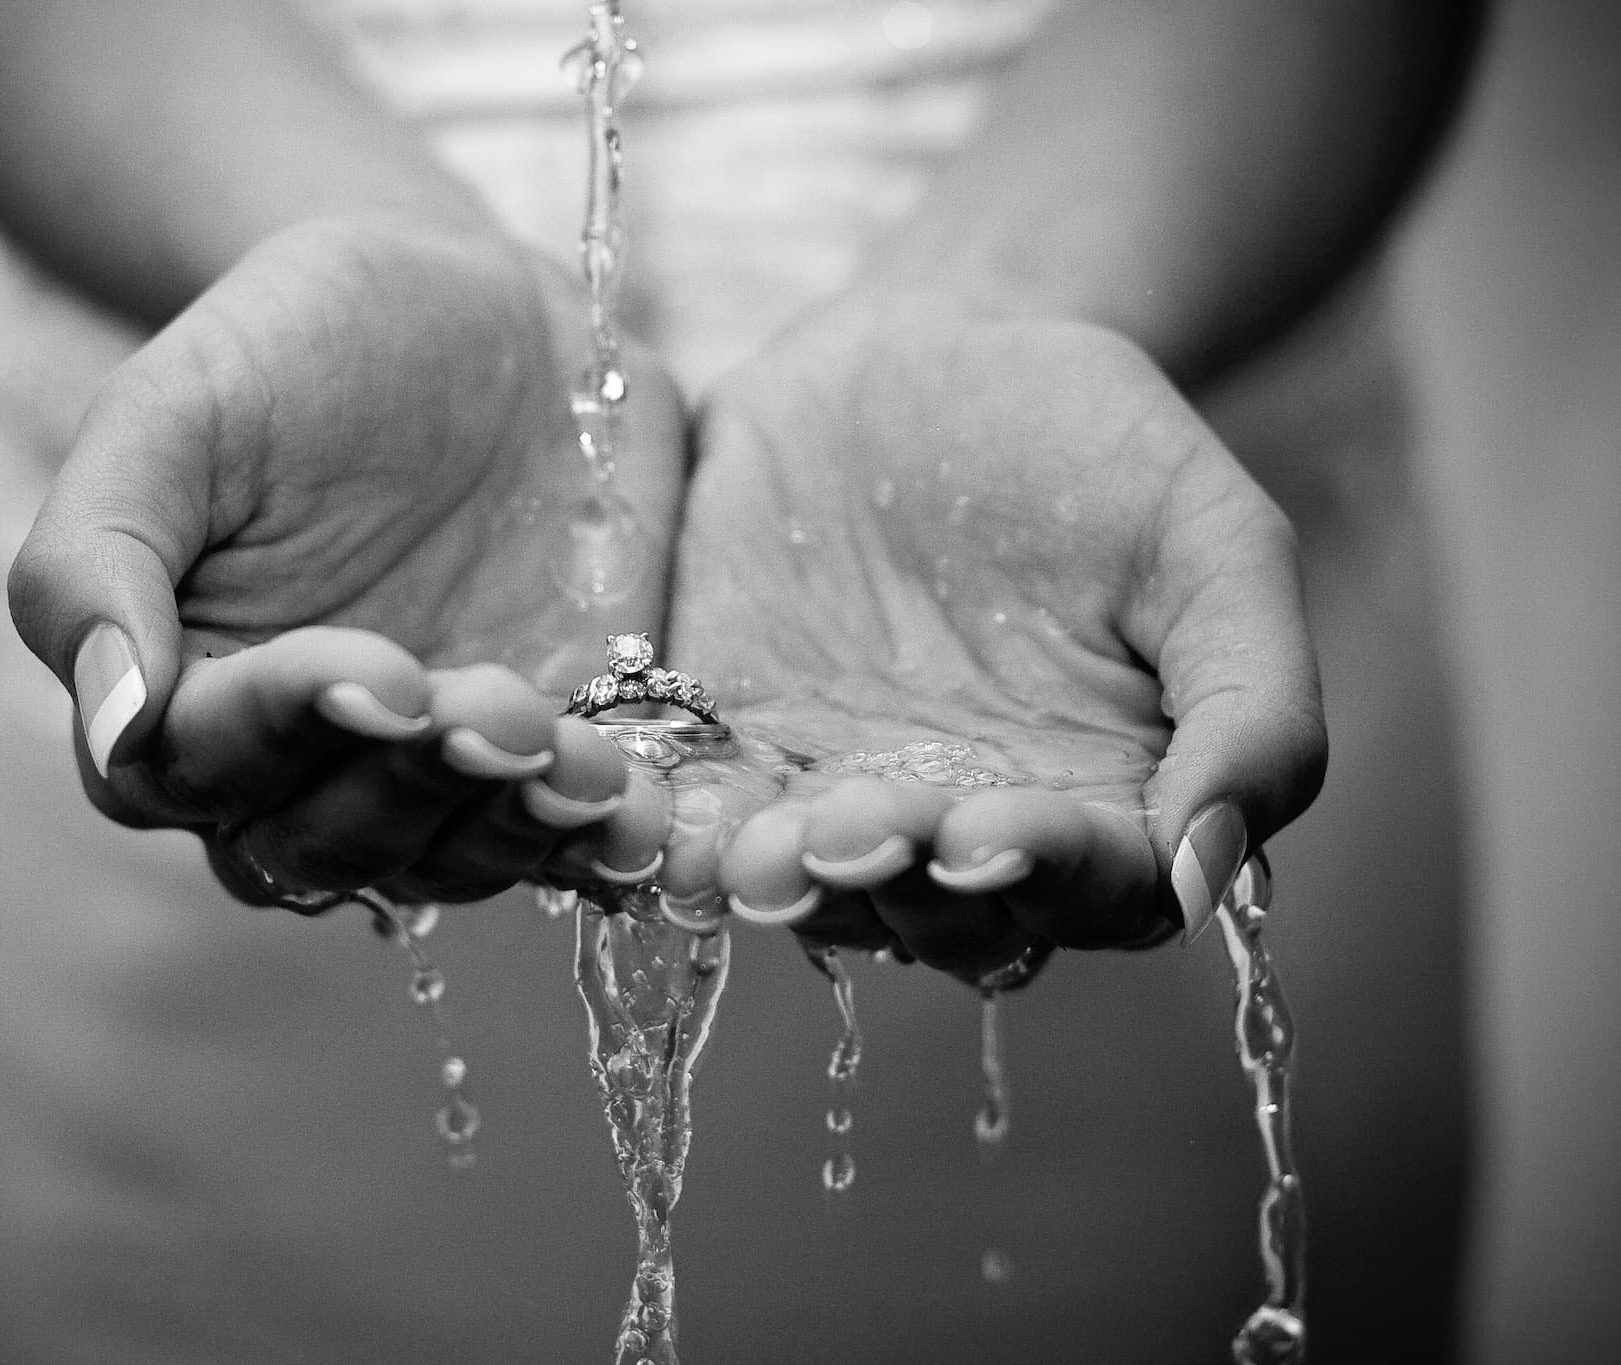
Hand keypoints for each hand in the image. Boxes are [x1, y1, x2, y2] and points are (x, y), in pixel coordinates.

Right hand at [8, 218, 680, 904]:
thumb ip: (94, 560)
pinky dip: (603, 841)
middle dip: (412, 785)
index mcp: (184, 688)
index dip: (281, 732)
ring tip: (580, 757)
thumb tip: (109, 721)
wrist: (464, 307)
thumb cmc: (286, 349)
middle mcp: (301, 758)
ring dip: (512, 824)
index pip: (195, 769)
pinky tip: (644, 811)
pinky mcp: (551, 754)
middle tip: (493, 706)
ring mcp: (432, 768)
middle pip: (327, 840)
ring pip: (448, 858)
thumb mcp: (167, 411)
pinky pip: (567, 836)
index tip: (372, 666)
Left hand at [662, 289, 1324, 978]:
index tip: (996, 826)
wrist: (934, 355)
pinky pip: (695, 815)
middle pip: (939, 918)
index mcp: (1105, 809)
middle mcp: (966, 830)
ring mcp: (835, 798)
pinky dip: (670, 833)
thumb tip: (1214, 879)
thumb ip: (1252, 707)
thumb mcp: (1215, 545)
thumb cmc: (1099, 450)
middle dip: (898, 887)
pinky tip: (652, 816)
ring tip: (756, 850)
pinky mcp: (723, 745)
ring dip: (783, 885)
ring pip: (812, 891)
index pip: (1088, 895)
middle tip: (856, 826)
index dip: (1045, 876)